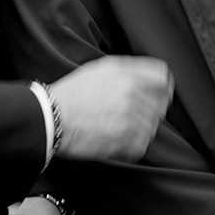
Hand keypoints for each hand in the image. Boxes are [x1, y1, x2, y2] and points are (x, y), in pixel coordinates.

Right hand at [46, 54, 172, 162]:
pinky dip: (131, 145)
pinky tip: (116, 139)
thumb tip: (147, 75)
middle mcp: (133, 95)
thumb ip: (128, 70)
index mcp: (128, 75)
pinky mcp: (126, 141)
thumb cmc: (71, 93)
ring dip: (140, 128)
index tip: (159, 93)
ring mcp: (131, 119)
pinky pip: (142, 145)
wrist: (52, 117)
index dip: (162, 86)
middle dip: (151, 108)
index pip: (163, 77)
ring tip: (120, 127)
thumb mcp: (100, 69)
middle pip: (162, 103)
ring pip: (153, 126)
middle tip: (135, 113)